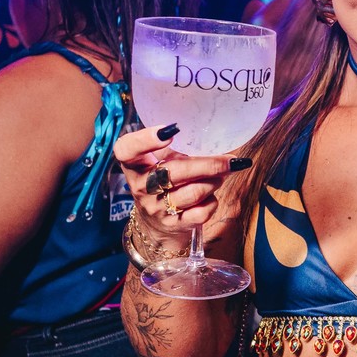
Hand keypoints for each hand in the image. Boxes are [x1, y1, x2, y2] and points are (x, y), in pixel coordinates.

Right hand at [114, 124, 238, 248]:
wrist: (156, 224)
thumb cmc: (161, 182)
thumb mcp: (158, 163)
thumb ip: (174, 149)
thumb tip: (213, 138)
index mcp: (133, 165)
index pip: (127, 150)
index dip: (145, 139)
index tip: (170, 131)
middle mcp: (141, 187)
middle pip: (175, 172)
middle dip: (208, 164)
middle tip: (229, 159)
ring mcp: (156, 209)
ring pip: (194, 192)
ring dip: (214, 181)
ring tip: (222, 175)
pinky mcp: (173, 225)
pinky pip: (202, 212)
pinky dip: (213, 201)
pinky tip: (211, 195)